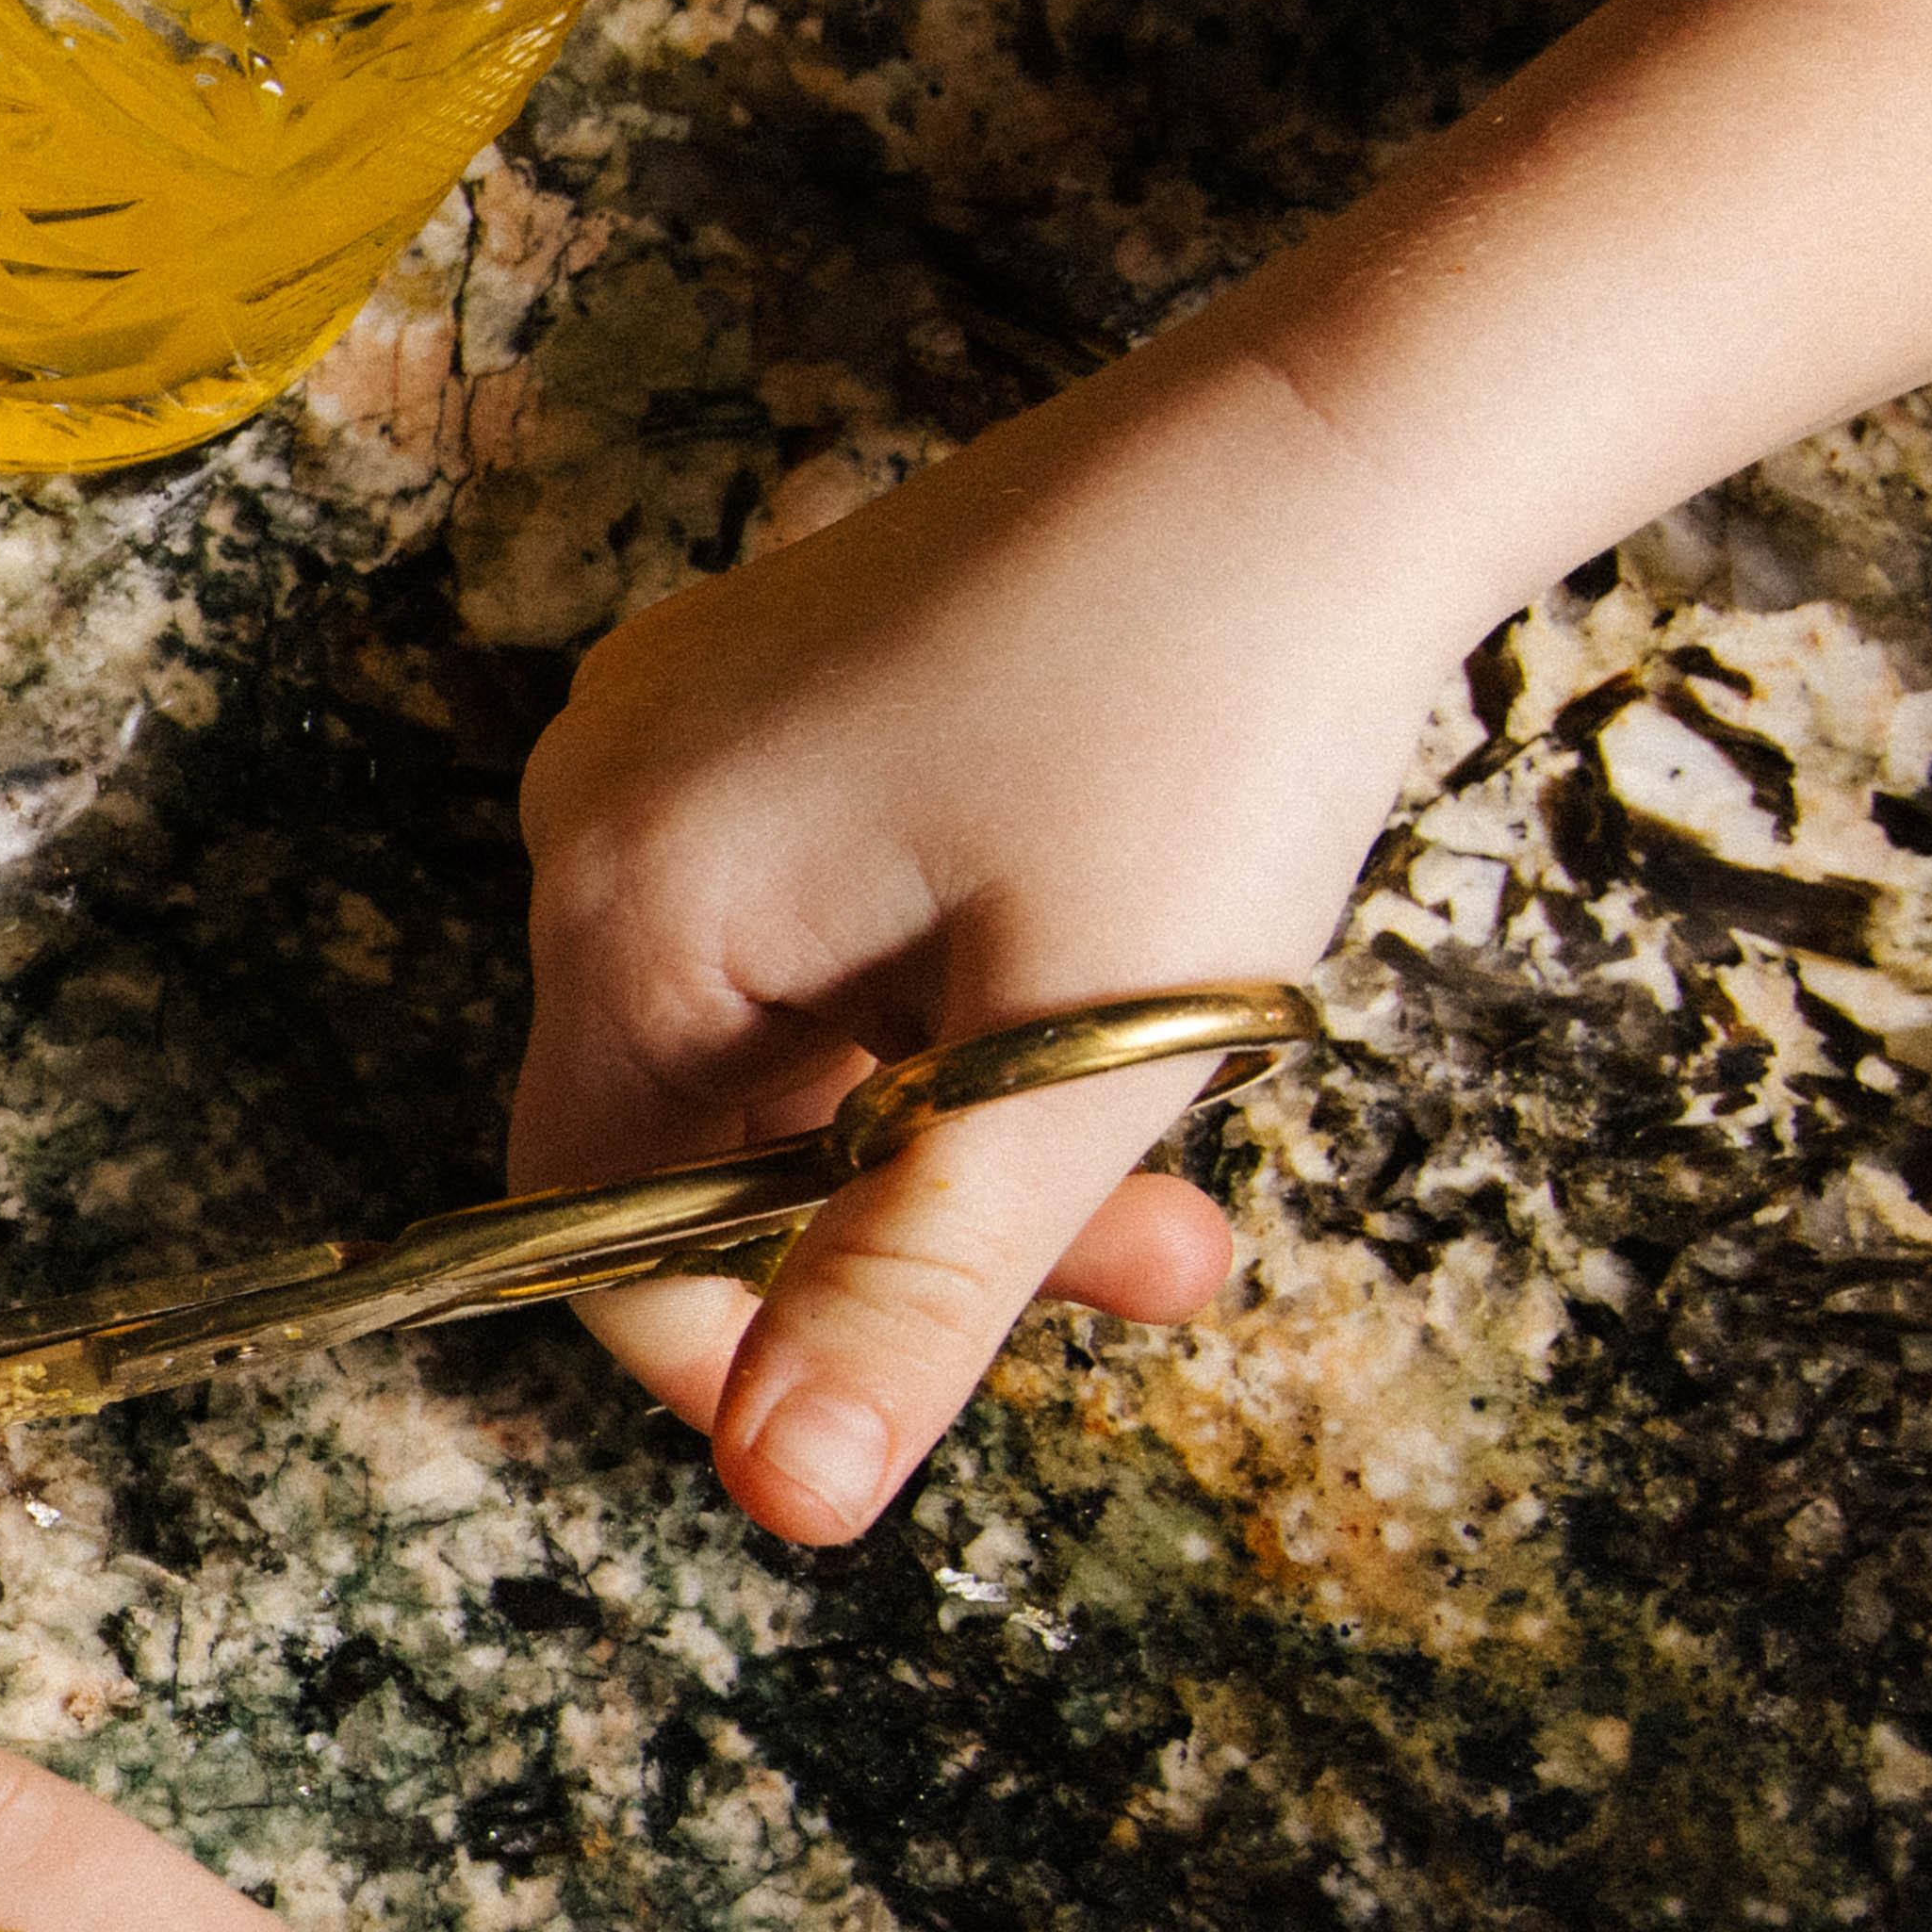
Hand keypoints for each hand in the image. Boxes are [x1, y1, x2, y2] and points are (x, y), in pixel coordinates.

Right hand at [511, 337, 1508, 1544]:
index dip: (745, 1352)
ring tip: (1171, 1133)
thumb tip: (786, 1502)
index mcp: (634, 899)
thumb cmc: (1222, 717)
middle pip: (695, 1125)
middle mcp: (602, 802)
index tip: (938, 1387)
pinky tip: (1097, 976)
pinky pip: (804, 912)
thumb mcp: (1080, 1059)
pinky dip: (938, 995)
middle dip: (912, 1227)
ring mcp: (679, 723)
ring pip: (776, 1029)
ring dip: (956, 1121)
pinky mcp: (768, 677)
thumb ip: (916, 1294)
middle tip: (1154, 1261)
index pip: (587, 1222)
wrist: (1344, 430)